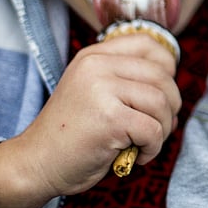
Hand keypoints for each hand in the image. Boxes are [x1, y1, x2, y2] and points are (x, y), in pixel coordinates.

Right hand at [0, 32, 179, 207]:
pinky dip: (154, 147)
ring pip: (162, 102)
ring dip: (163, 128)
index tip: (162, 91)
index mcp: (94, 56)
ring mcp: (102, 90)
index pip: (148, 44)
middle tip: (159, 125)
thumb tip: (173, 89)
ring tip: (146, 142)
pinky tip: (138, 155)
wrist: (35, 164)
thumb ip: (125, 80)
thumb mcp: (93, 91)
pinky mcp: (110, 118)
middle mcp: (97, 66)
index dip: (166, 66)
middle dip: (170, 104)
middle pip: (162, 75)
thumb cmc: (71, 134)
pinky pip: (154, 129)